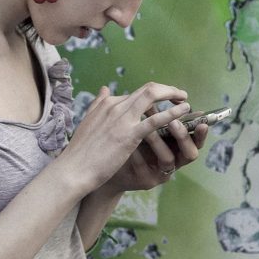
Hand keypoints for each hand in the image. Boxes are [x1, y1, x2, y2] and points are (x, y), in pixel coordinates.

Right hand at [60, 82, 191, 193]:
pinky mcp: (129, 134)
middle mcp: (115, 106)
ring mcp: (122, 118)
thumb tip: (104, 88)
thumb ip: (98, 104)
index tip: (163, 100)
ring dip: (172, 95)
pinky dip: (172, 113)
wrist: (73, 170)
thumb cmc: (80, 152)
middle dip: (166, 89)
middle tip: (179, 95)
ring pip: (152, 96)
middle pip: (147, 89)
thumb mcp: (88, 122)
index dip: (153, 95)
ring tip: (185, 101)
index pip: (135, 93)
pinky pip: (155, 119)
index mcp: (107, 104)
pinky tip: (183, 112)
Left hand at [105, 107, 208, 192]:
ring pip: (168, 159)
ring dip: (158, 142)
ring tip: (146, 131)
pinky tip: (129, 145)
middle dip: (183, 135)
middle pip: (190, 153)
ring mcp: (160, 173)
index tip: (201, 119)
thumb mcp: (143, 127)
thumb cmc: (129, 142)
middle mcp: (173, 162)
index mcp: (176, 147)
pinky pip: (144, 167)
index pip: (196, 140)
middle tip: (173, 122)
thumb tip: (164, 91)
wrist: (108, 167)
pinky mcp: (144, 181)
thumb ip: (156, 113)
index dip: (201, 132)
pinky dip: (137, 153)